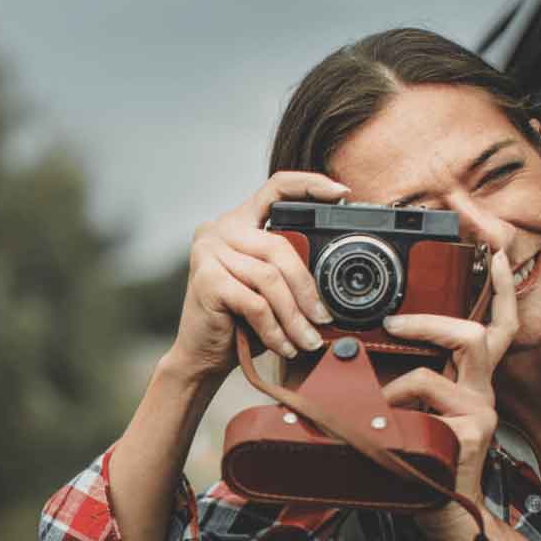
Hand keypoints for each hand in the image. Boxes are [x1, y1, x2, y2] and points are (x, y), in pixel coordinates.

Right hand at [168, 171, 349, 379]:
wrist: (199, 355)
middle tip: (323, 318)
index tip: (341, 192)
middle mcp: (219, 230)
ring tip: (307, 340)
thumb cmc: (236, 322)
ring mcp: (208, 253)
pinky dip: (274, 330)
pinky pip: (255, 304)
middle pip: (279, 246)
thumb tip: (334, 281)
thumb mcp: (267, 289)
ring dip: (294, 316)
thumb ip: (289, 270)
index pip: (275, 187)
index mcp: (238, 222)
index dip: (309, 185)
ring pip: (269, 278)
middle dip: (307, 288)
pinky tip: (284, 346)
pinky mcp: (206, 281)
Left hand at [381, 248, 517, 540]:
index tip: (490, 253)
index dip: (498, 289)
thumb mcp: (404, 421)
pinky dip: (397, 402)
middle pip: (483, 331)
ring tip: (383, 384)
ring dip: (410, 364)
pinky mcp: (471, 432)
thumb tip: (343, 363)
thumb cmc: (415, 468)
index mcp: (468, 385)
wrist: (440, 521)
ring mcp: (481, 412)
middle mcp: (482, 393)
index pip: (494, 327)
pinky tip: (385, 425)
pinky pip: (429, 396)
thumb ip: (390, 391)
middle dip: (443, 315)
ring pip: (458, 356)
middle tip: (398, 318)